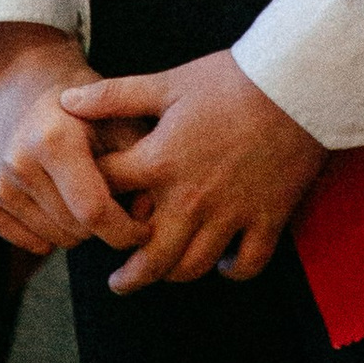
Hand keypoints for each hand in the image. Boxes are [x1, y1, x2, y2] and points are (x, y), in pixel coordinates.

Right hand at [0, 25, 145, 257]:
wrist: (26, 82)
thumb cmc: (83, 104)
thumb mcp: (118, 118)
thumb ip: (140, 164)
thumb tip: (148, 215)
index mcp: (54, 140)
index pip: (93, 211)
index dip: (125, 231)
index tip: (145, 231)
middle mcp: (18, 162)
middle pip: (74, 230)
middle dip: (103, 227)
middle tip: (114, 203)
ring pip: (53, 239)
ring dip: (76, 230)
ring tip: (84, 195)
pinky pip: (27, 241)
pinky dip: (48, 233)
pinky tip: (58, 203)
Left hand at [59, 50, 323, 290]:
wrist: (297, 85)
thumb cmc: (231, 80)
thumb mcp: (168, 83)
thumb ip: (116, 96)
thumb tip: (66, 103)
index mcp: (161, 162)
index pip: (108, 194)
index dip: (90, 201)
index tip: (89, 208)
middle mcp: (190, 198)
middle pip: (150, 256)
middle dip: (129, 275)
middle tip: (119, 282)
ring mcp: (230, 214)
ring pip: (193, 266)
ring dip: (173, 275)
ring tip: (162, 275)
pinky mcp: (267, 219)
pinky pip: (246, 263)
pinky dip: (230, 270)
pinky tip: (221, 264)